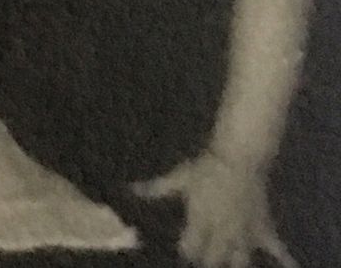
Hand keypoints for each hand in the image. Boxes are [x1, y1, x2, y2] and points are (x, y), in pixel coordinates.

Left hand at [134, 152, 298, 267]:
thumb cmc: (207, 166)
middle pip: (214, 260)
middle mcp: (222, 232)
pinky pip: (277, 249)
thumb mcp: (179, 177)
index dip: (186, 251)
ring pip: (239, 261)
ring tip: (228, 265)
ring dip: (233, 264)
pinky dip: (285, 261)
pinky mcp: (263, 229)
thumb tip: (130, 189)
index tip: (184, 250)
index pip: (190, 248)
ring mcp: (244, 233)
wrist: (239, 159)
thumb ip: (156, 188)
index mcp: (199, 220)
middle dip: (208, 262)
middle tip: (205, 259)